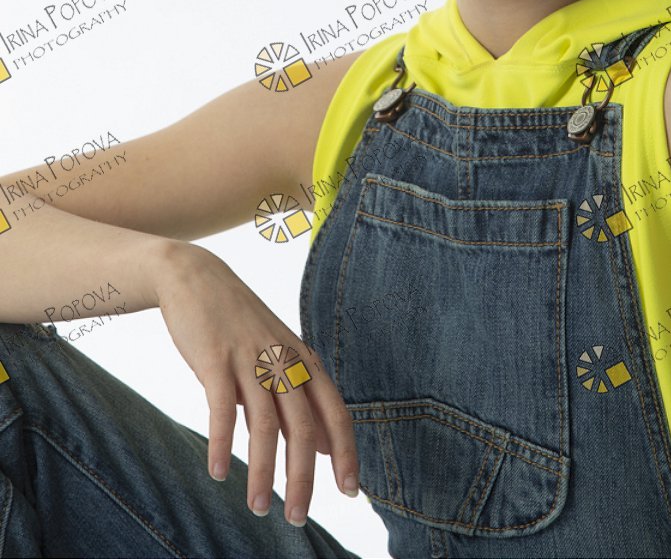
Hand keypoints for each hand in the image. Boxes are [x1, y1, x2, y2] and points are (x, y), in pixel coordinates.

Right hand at [154, 240, 358, 524]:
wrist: (195, 276)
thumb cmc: (238, 323)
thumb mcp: (277, 356)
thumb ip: (299, 401)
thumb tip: (327, 447)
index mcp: (302, 359)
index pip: (335, 411)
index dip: (345, 451)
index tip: (350, 491)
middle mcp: (282, 359)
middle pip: (302, 426)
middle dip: (303, 476)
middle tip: (298, 518)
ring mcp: (248, 357)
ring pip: (263, 424)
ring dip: (262, 471)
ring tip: (258, 508)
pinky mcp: (214, 357)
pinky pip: (221, 408)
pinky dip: (221, 443)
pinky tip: (218, 472)